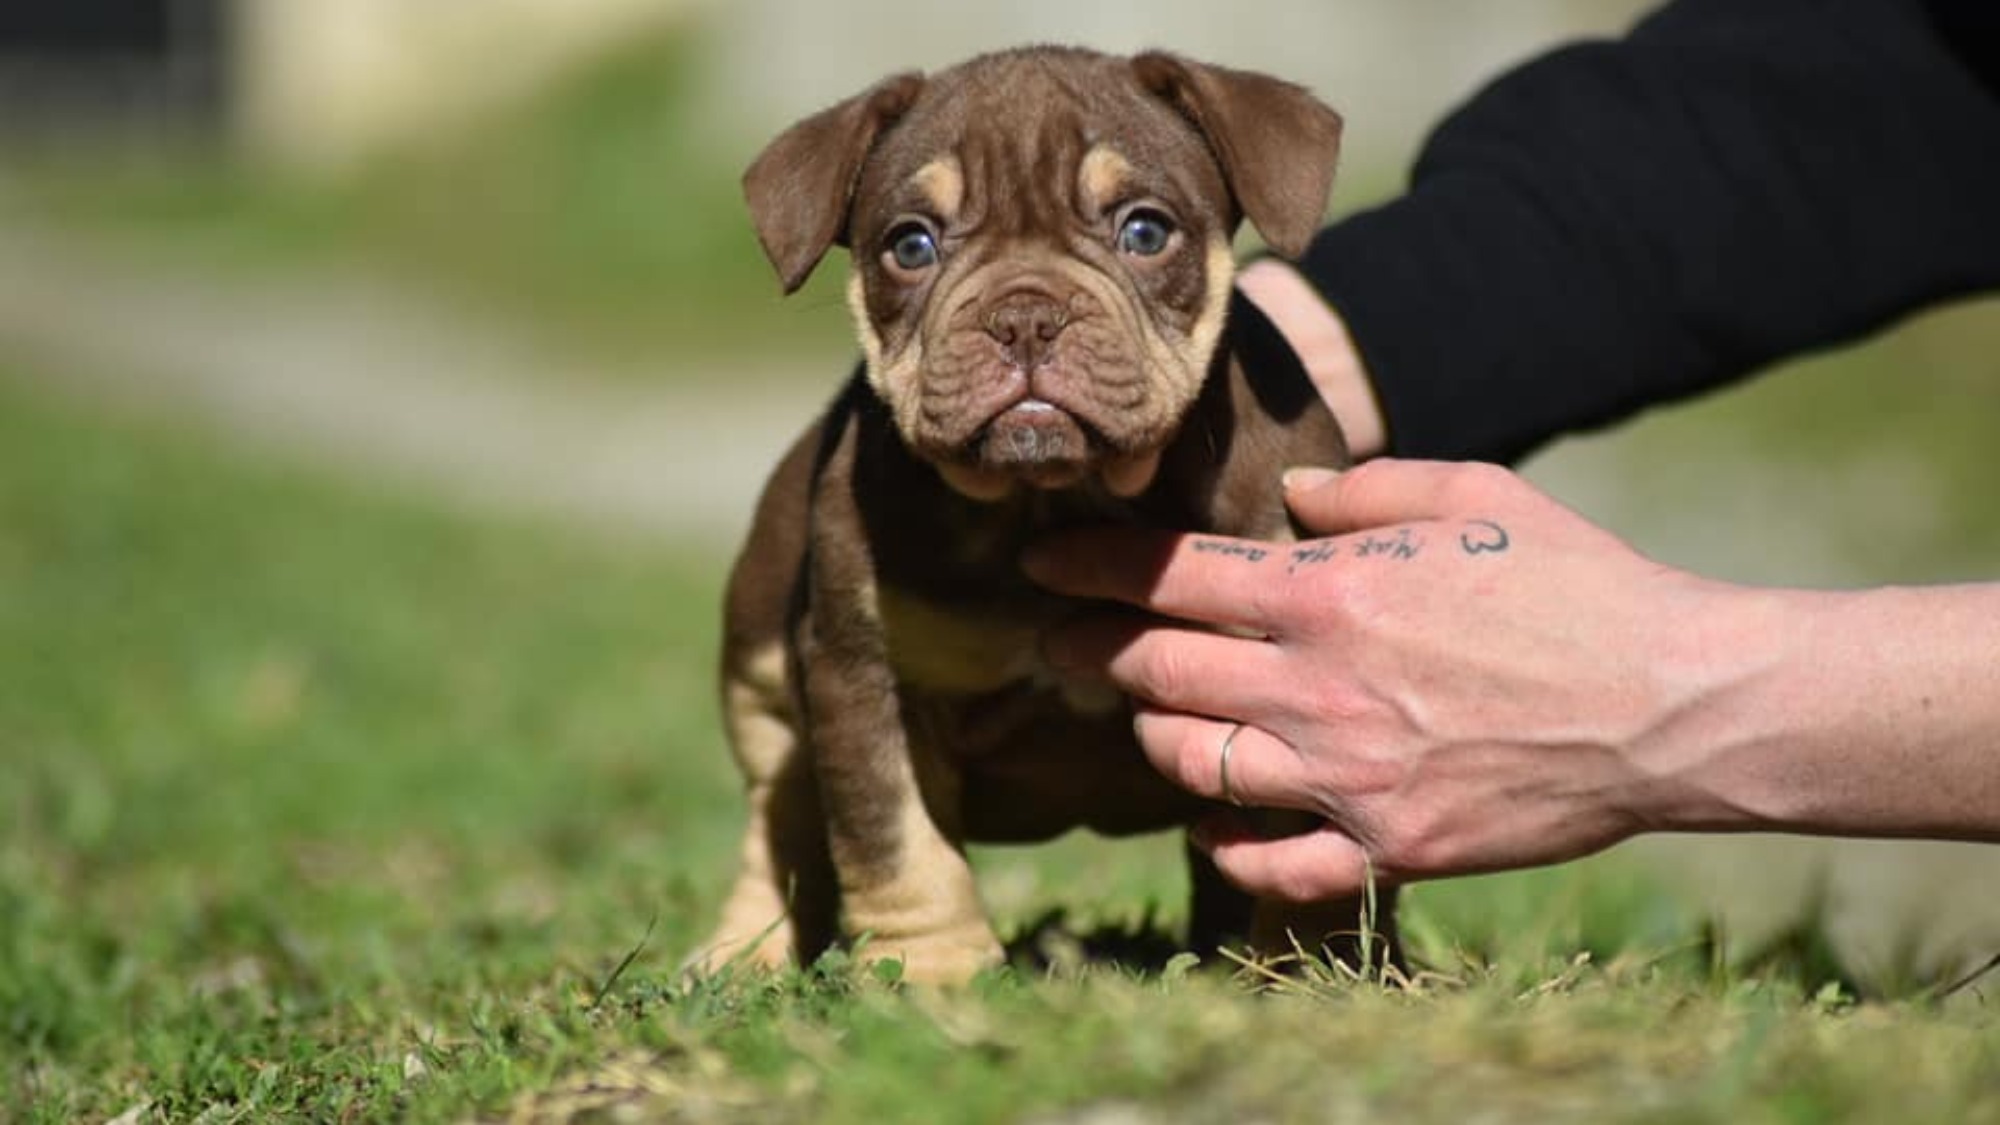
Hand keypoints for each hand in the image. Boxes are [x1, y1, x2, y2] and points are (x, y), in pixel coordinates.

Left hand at [1025, 460, 1747, 900]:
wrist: (1670, 704)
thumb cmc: (1579, 584)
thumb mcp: (1479, 496)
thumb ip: (1373, 486)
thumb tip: (1300, 492)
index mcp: (1337, 595)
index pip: (1175, 578)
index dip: (1093, 568)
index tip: (1042, 563)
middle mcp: (1322, 688)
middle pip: (1162, 672)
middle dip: (1094, 650)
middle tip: (1059, 642)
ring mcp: (1350, 777)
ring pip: (1192, 764)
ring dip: (1150, 736)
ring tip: (1138, 716)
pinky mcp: (1390, 847)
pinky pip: (1271, 865)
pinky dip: (1223, 844)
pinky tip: (1204, 823)